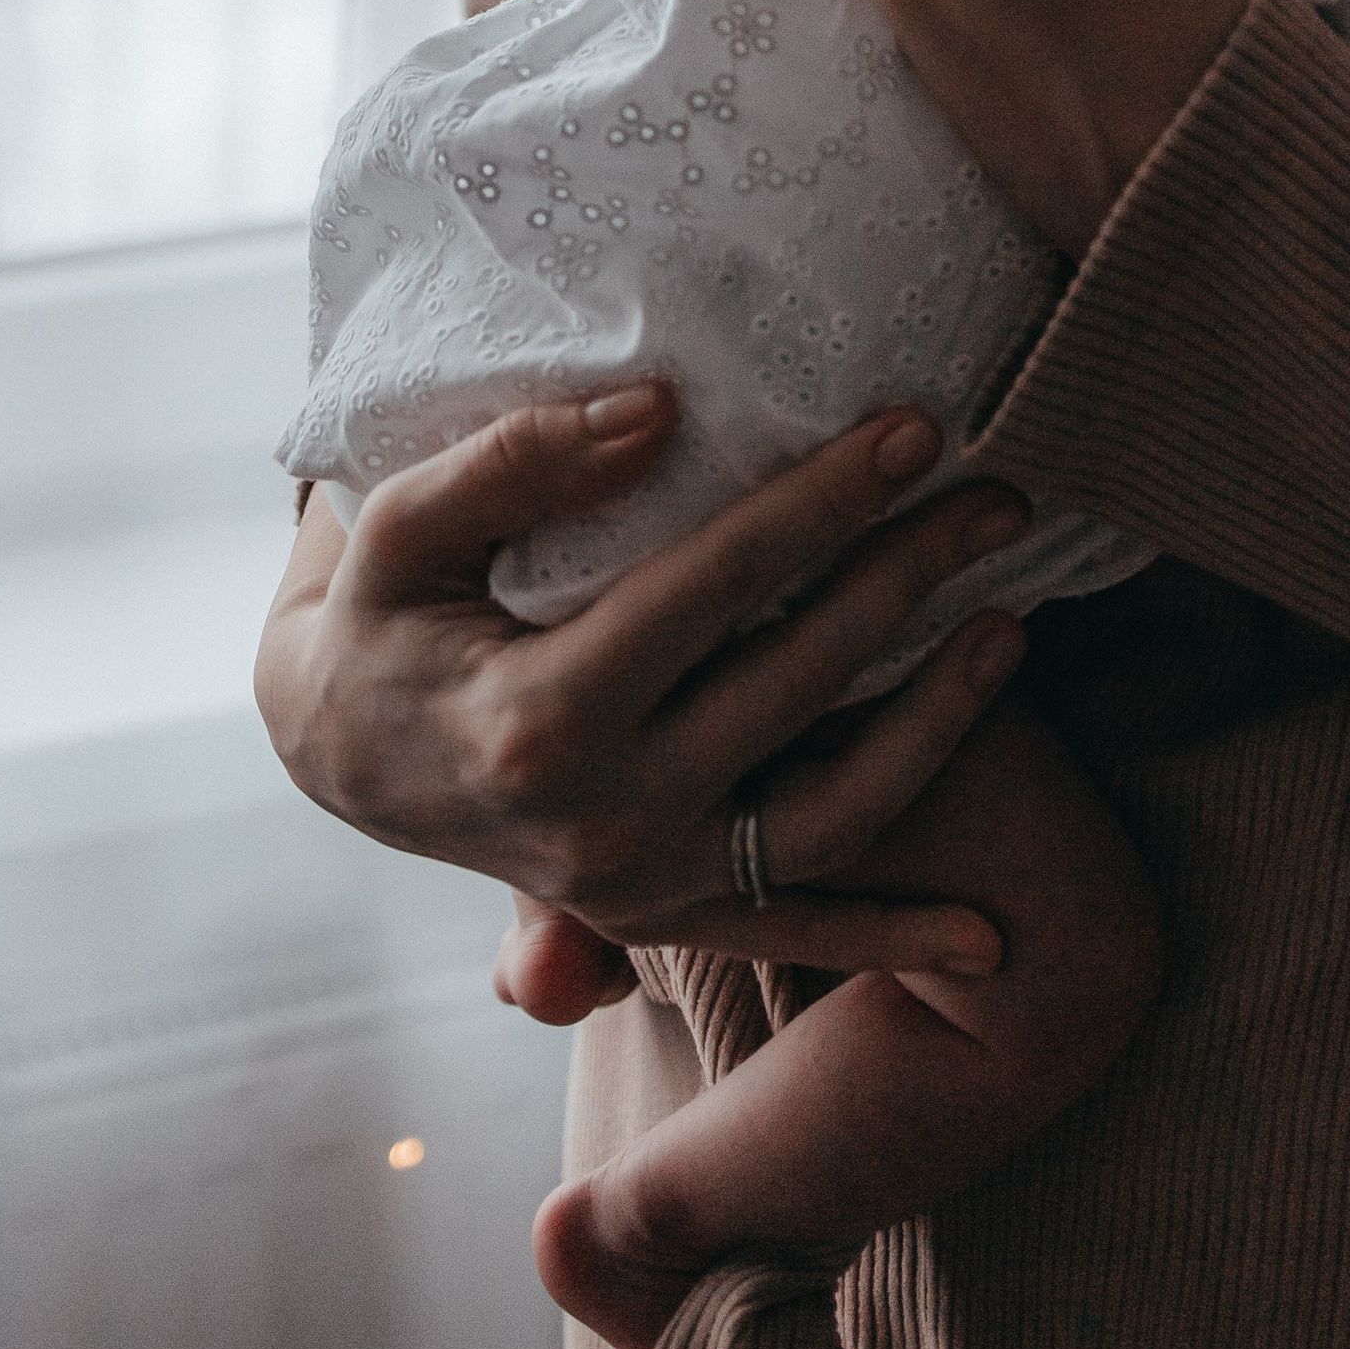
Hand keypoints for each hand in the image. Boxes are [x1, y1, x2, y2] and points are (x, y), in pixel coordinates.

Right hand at [256, 387, 1032, 978]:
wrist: (336, 753)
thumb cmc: (377, 615)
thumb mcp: (394, 528)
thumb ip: (515, 462)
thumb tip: (660, 408)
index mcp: (538, 717)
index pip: (719, 585)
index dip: (823, 501)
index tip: (914, 429)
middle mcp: (602, 819)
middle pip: (797, 683)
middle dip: (910, 579)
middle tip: (1000, 497)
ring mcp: (642, 883)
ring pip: (828, 816)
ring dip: (938, 728)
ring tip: (1013, 628)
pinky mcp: (663, 918)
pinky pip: (795, 931)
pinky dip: (893, 940)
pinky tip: (991, 937)